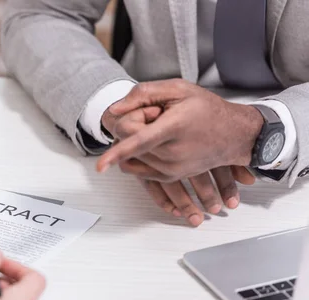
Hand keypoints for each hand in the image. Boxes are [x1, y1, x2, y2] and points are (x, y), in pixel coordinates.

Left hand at [100, 103, 255, 225]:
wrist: (234, 134)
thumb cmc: (206, 109)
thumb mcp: (178, 89)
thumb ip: (143, 94)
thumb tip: (114, 110)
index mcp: (175, 128)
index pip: (139, 142)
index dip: (116, 153)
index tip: (100, 166)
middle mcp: (173, 153)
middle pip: (130, 143)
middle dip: (135, 126)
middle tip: (157, 115)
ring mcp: (172, 169)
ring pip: (132, 157)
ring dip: (138, 143)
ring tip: (162, 130)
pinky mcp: (170, 177)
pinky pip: (139, 170)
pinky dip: (138, 156)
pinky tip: (154, 143)